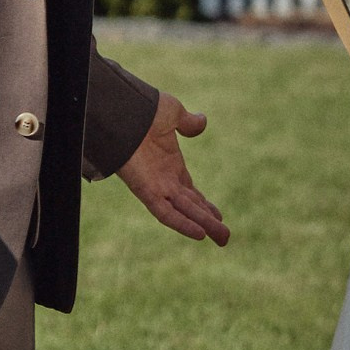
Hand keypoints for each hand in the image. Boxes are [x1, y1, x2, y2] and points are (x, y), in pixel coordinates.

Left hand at [116, 92, 229, 244]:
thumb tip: (202, 122)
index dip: (204, 205)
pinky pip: (165, 213)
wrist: (124, 110)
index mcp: (171, 165)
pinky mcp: (146, 191)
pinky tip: (200, 234)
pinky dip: (182, 224)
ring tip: (224, 239)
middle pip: (190, 206)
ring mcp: (156, 186)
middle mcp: (164, 179)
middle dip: (208, 221)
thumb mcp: (172, 113)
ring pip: (184, 212)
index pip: (190, 192)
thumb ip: (188, 123)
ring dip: (204, 225)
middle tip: (225, 237)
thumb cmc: (144, 110)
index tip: (218, 216)